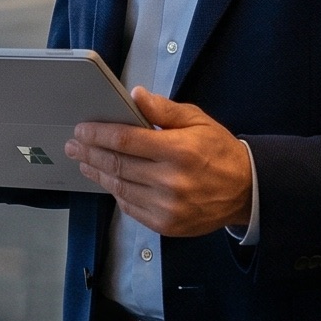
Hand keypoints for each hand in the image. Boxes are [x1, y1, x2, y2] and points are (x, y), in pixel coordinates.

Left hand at [64, 87, 253, 236]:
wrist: (246, 191)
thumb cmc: (219, 152)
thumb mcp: (197, 121)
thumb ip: (163, 109)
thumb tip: (135, 96)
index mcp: (178, 150)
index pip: (125, 140)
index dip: (98, 134)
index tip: (82, 130)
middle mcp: (171, 181)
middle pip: (117, 165)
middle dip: (90, 153)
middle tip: (74, 145)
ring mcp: (167, 206)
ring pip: (119, 188)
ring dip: (98, 173)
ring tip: (85, 162)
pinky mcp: (166, 225)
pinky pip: (130, 207)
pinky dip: (116, 193)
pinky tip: (108, 181)